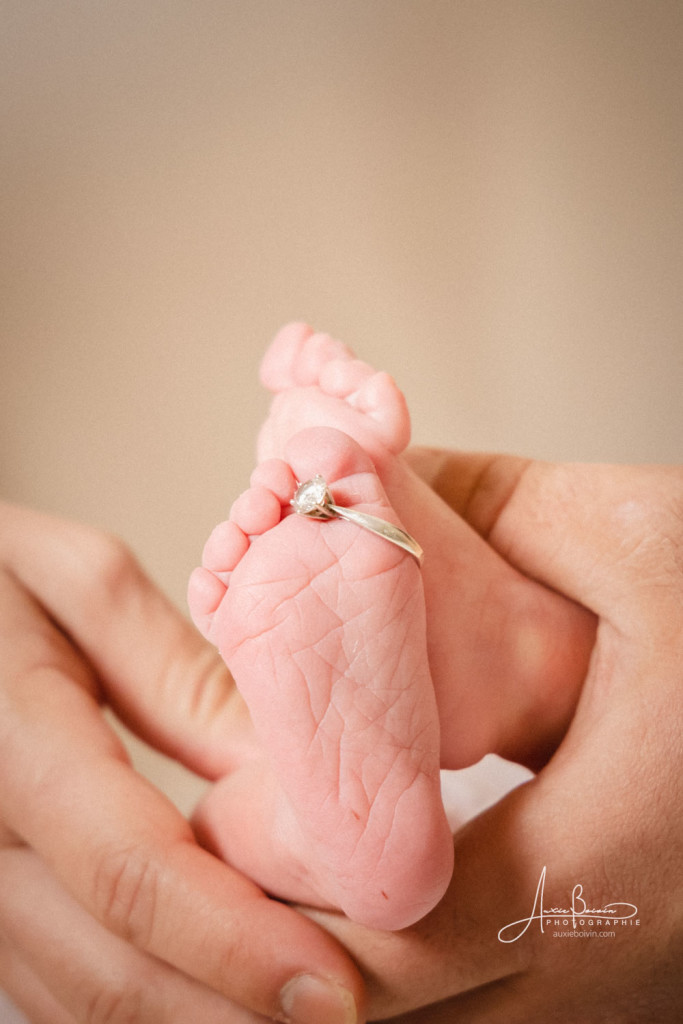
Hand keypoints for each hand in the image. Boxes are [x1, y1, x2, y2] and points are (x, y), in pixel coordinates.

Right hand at [0, 502, 363, 1023]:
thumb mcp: (81, 585)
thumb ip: (180, 676)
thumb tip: (285, 772)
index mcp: (10, 736)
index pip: (128, 869)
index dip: (234, 943)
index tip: (333, 987)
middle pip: (101, 967)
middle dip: (227, 1012)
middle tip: (339, 1018)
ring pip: (70, 996)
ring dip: (187, 1021)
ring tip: (291, 1017)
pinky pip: (49, 979)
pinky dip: (139, 1003)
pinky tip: (212, 995)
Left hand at [200, 456, 682, 1021]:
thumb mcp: (645, 538)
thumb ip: (495, 502)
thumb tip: (370, 477)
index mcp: (608, 846)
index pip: (403, 925)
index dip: (294, 881)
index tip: (223, 815)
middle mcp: (617, 950)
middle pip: (407, 1004)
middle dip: (300, 937)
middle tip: (237, 846)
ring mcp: (632, 980)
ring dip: (359, 964)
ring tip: (293, 873)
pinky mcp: (639, 973)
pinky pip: (502, 1013)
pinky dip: (426, 978)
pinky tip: (389, 900)